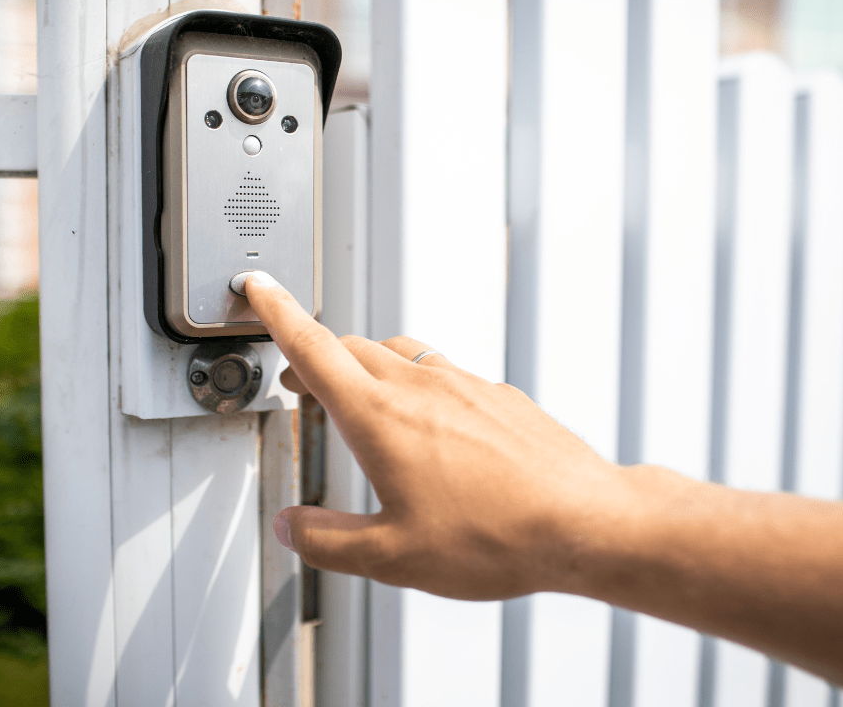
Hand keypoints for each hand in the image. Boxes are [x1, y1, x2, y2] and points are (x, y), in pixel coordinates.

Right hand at [244, 272, 631, 599]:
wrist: (584, 520)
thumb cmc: (497, 536)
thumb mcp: (393, 557)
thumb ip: (329, 541)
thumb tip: (293, 527)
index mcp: (380, 417)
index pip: (311, 346)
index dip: (276, 312)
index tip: (258, 286)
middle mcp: (420, 386)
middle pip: (350, 347)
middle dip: (315, 355)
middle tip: (299, 381)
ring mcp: (464, 383)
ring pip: (398, 353)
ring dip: (367, 366)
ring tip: (362, 400)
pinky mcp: (497, 394)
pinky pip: (443, 371)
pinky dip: (417, 384)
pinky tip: (432, 425)